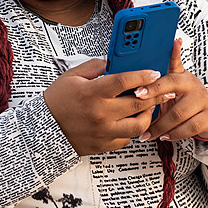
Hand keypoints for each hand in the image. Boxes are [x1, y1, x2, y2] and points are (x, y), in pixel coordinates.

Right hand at [43, 58, 173, 155]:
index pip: (124, 81)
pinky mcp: (103, 145)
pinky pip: (127, 138)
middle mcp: (100, 113)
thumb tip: (114, 62)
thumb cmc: (57, 101)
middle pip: (138, 103)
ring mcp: (103, 131)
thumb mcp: (72, 76)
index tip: (154, 72)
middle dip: (156, 95)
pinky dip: (132, 129)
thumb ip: (95, 66)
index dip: (142, 75)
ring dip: (148, 115)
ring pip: (138, 125)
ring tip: (150, 107)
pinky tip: (132, 120)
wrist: (43, 129)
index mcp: (92, 93)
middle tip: (165, 90)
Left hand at [136, 39, 207, 142]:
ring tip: (148, 133)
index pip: (167, 75)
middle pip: (172, 91)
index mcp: (181, 76)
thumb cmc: (186, 99)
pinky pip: (189, 128)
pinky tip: (165, 137)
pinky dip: (174, 134)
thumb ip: (160, 83)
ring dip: (160, 126)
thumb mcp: (175, 87)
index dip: (153, 82)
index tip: (138, 90)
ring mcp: (202, 101)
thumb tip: (137, 85)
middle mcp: (193, 85)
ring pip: (178, 114)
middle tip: (140, 108)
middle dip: (154, 100)